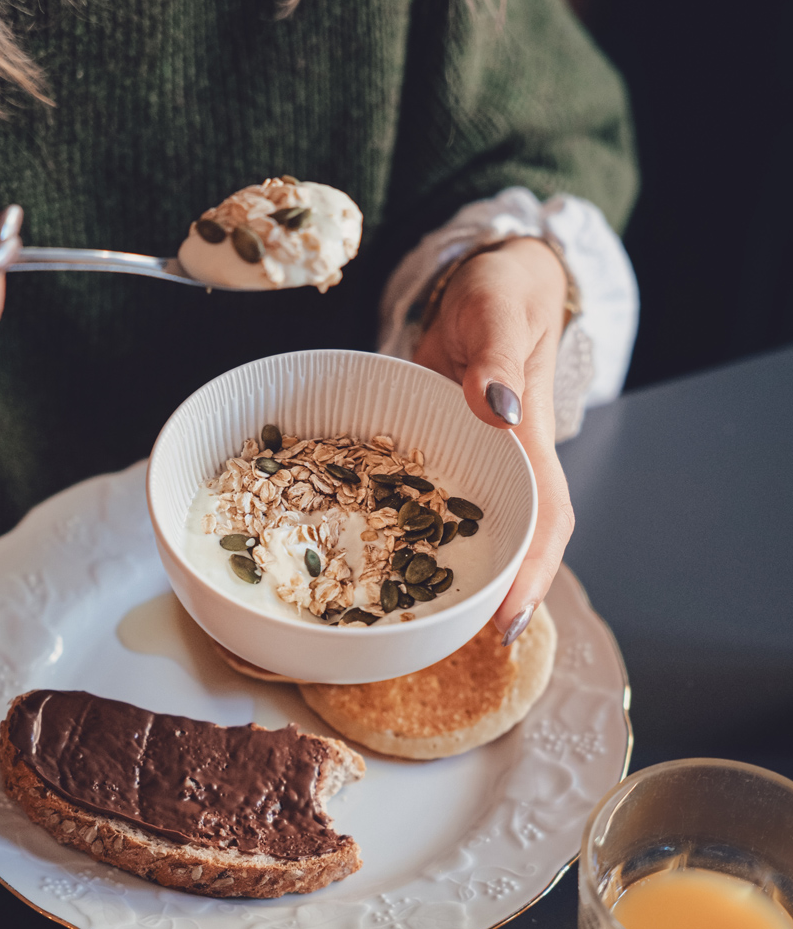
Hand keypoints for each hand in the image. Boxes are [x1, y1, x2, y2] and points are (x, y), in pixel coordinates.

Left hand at [414, 237, 573, 642]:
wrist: (485, 284)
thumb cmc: (500, 296)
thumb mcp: (498, 314)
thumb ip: (498, 358)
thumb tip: (500, 410)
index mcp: (529, 440)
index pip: (545, 519)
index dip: (531, 572)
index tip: (509, 619)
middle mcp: (506, 464)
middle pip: (518, 542)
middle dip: (501, 596)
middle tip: (463, 644)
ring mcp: (474, 464)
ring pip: (477, 531)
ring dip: (462, 576)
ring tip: (426, 625)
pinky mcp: (442, 455)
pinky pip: (434, 504)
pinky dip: (418, 538)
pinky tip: (384, 566)